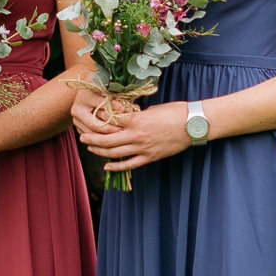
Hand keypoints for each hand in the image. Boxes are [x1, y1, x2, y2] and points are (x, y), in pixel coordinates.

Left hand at [72, 92, 192, 173]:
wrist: (194, 124)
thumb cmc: (175, 111)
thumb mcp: (152, 109)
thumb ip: (136, 115)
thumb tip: (125, 117)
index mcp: (136, 120)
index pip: (110, 121)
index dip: (97, 122)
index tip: (88, 120)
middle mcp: (137, 135)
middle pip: (107, 140)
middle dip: (92, 139)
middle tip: (81, 137)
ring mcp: (143, 148)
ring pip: (115, 153)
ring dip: (100, 152)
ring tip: (90, 149)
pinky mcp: (150, 157)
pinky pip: (129, 164)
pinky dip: (117, 167)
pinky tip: (107, 166)